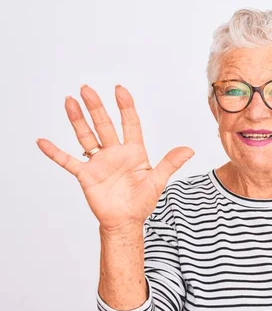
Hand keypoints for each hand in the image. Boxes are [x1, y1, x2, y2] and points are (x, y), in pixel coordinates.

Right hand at [36, 85, 194, 230]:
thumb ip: (170, 163)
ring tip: (70, 101)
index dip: (125, 106)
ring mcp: (98, 162)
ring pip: (86, 136)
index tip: (120, 89)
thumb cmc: (142, 202)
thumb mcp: (158, 181)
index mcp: (134, 152)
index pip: (130, 123)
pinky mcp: (86, 175)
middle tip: (87, 88)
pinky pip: (68, 161)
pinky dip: (55, 152)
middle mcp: (114, 153)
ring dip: (77, 119)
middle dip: (96, 107)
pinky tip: (43, 141)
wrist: (126, 222)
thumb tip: (189, 150)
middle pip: (104, 125)